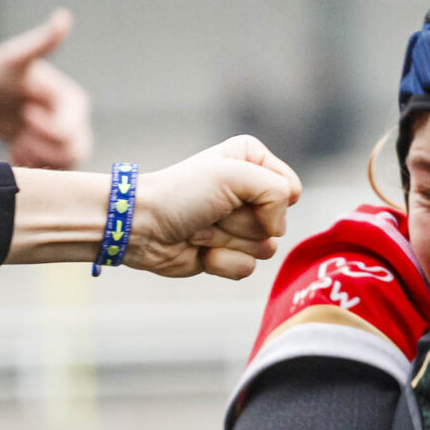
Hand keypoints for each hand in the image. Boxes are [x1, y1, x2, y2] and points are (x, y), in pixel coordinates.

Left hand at [0, 9, 92, 168]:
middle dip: (40, 147)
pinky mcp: (49, 152)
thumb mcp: (15, 58)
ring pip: (65, 165)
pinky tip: (14, 150)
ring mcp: (63, 138)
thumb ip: (42, 42)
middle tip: (18, 132)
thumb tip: (63, 15)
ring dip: (36, 159)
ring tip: (16, 141)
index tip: (23, 110)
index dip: (43, 128)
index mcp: (73, 102)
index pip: (70, 130)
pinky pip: (51, 172)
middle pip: (73, 152)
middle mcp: (74, 121)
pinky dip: (30, 167)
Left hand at [126, 136, 302, 278]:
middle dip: (242, 222)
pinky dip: (223, 262)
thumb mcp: (235, 174)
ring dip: (230, 241)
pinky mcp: (228, 253)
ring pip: (266, 248)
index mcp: (251, 162)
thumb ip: (277, 192)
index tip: (233, 191)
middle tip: (211, 212)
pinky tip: (200, 251)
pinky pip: (248, 268)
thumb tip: (277, 232)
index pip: (290, 188)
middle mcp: (249, 192)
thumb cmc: (181, 194)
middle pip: (278, 222)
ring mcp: (239, 225)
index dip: (268, 197)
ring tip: (201, 229)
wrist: (139, 226)